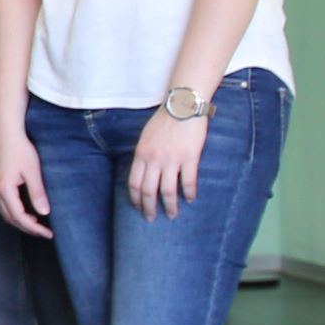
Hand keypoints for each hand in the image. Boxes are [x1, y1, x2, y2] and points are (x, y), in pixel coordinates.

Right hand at [0, 129, 52, 238]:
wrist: (6, 133)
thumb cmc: (20, 149)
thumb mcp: (32, 171)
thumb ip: (37, 192)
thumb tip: (44, 212)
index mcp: (4, 189)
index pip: (19, 216)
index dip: (34, 227)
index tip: (48, 233)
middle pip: (10, 218)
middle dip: (27, 228)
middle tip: (45, 233)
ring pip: (6, 213)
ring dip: (21, 221)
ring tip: (38, 225)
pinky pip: (5, 205)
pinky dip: (16, 213)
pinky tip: (28, 212)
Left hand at [129, 105, 208, 221]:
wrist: (183, 106)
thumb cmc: (164, 121)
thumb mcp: (145, 138)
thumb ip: (143, 155)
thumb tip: (143, 172)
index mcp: (141, 154)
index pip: (134, 183)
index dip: (135, 199)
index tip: (138, 208)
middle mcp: (154, 159)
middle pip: (148, 191)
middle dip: (149, 208)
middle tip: (151, 218)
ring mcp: (172, 160)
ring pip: (167, 191)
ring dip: (169, 206)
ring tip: (172, 215)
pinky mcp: (190, 158)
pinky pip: (188, 181)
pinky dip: (189, 193)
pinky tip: (190, 199)